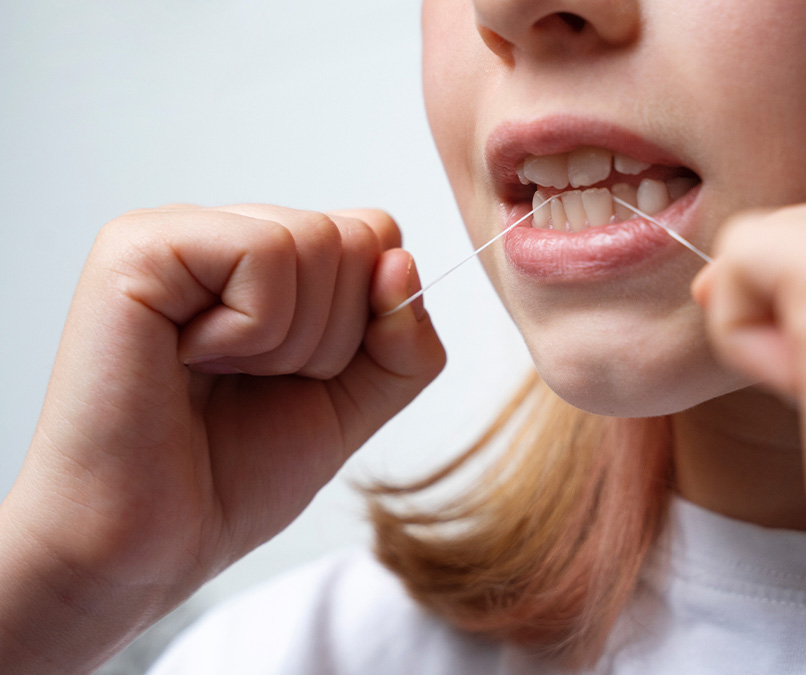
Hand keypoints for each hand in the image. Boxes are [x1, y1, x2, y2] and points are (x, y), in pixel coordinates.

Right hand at [0, 204, 444, 671]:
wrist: (143, 546)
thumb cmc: (228, 477)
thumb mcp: (353, 406)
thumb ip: (403, 342)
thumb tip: (401, 261)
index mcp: (266, 263)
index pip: (376, 236)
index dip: (371, 320)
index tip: (302, 376)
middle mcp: (223, 233)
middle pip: (357, 236)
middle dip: (333, 338)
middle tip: (252, 382)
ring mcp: (178, 233)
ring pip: (320, 242)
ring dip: (289, 342)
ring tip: (219, 375)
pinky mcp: (140, 247)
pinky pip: (266, 254)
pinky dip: (253, 331)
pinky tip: (190, 360)